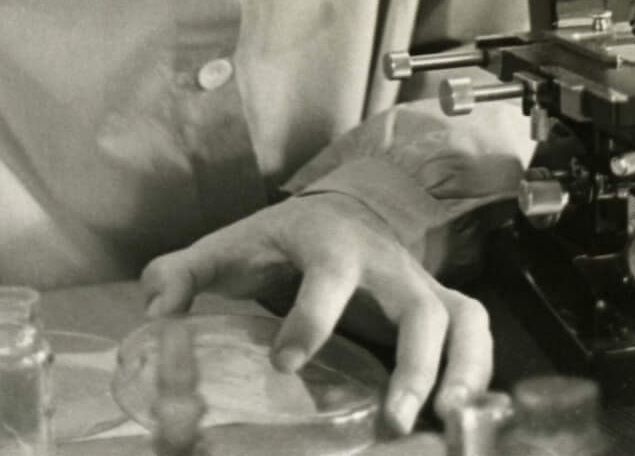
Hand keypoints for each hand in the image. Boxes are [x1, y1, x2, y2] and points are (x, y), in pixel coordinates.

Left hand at [138, 194, 490, 436]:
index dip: (311, 317)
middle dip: (414, 362)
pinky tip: (462, 416)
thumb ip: (183, 274)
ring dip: (462, 371)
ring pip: (461, 319)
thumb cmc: (280, 241)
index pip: (328, 273)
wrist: (338, 212)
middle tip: (397, 418)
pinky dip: (479, 370)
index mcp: (327, 240)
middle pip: (417, 304)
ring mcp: (419, 282)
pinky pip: (475, 330)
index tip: (284, 362)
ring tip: (448, 422)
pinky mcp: (441, 304)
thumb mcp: (230, 247)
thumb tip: (155, 312)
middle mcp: (385, 261)